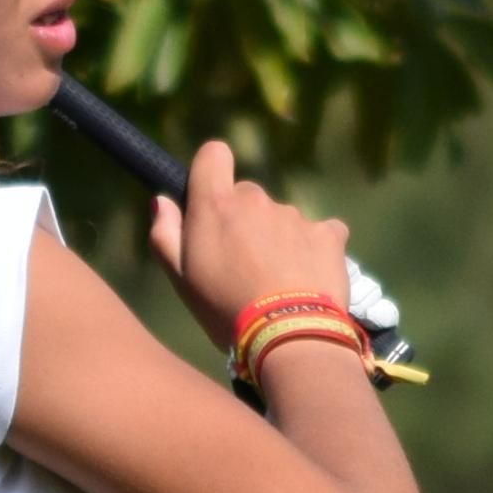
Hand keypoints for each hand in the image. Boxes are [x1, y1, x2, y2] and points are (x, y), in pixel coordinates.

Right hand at [142, 137, 352, 343]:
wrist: (289, 338)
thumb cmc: (224, 310)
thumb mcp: (181, 280)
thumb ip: (165, 235)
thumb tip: (163, 201)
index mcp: (216, 204)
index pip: (213, 155)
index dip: (211, 171)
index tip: (210, 201)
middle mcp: (257, 200)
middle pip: (247, 196)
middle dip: (244, 221)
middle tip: (242, 264)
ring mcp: (296, 215)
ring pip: (281, 218)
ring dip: (277, 240)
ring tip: (278, 283)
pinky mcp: (329, 233)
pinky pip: (319, 233)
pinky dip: (313, 250)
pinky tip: (308, 279)